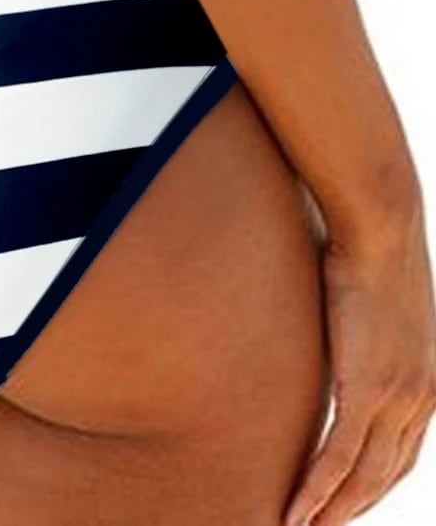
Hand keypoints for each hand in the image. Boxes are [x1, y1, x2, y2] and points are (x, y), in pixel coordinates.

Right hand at [285, 214, 435, 525]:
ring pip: (363, 476)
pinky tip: (296, 511)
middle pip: (386, 473)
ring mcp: (397, 396)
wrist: (379, 222)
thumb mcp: (372, 295)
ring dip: (331, 510)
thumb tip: (329, 313)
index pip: (401, 450)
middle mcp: (420, 397)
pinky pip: (339, 457)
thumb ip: (358, 322)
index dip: (374, 482)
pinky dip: (316, 490)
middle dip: (353, 506)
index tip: (346, 499)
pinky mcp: (367, 389)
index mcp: (426, 378)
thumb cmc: (367, 241)